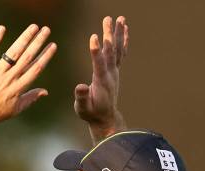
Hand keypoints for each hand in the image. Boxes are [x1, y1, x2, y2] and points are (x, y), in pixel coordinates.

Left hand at [0, 24, 56, 128]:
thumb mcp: (15, 109)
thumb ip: (30, 98)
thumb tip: (45, 91)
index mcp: (18, 87)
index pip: (36, 68)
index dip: (45, 56)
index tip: (53, 45)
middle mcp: (9, 78)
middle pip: (27, 57)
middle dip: (38, 42)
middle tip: (46, 29)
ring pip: (13, 52)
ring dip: (25, 38)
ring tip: (34, 27)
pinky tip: (2, 28)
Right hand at [73, 16, 127, 138]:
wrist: (105, 118)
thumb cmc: (91, 113)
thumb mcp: (83, 108)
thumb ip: (82, 98)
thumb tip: (80, 88)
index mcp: (101, 81)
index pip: (99, 63)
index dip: (96, 50)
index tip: (94, 36)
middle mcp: (110, 73)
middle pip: (110, 51)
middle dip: (109, 34)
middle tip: (108, 19)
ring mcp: (114, 71)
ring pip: (117, 49)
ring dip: (118, 33)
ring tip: (120, 18)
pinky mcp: (115, 71)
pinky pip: (121, 53)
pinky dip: (123, 41)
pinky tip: (124, 30)